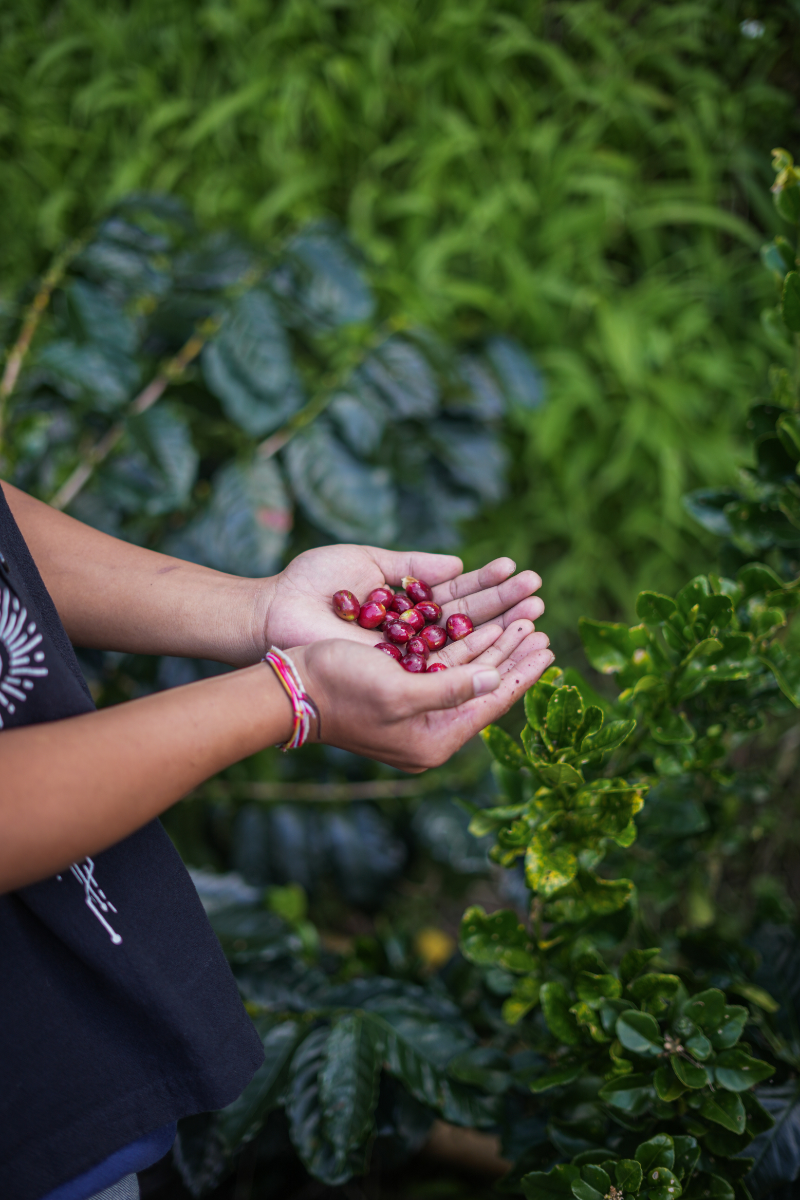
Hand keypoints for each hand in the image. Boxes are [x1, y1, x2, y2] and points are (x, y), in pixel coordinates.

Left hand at [257, 543, 543, 654]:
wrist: (275, 613)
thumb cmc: (313, 585)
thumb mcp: (369, 562)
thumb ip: (414, 566)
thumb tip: (459, 566)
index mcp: (407, 607)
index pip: (459, 598)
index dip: (491, 588)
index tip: (521, 573)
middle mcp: (412, 636)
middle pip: (470, 623)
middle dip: (506, 607)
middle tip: (540, 594)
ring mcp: (407, 658)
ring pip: (464, 646)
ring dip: (500, 630)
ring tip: (536, 613)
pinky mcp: (398, 678)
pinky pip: (443, 669)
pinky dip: (474, 658)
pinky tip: (503, 642)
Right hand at [288, 622, 553, 770]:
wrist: (289, 687)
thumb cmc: (341, 689)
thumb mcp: (399, 691)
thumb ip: (451, 689)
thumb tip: (494, 681)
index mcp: (433, 740)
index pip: (490, 704)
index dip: (521, 672)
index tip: (548, 647)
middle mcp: (429, 730)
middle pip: (483, 687)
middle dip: (512, 654)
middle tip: (541, 626)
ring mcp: (415, 712)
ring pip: (466, 673)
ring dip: (493, 645)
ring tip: (523, 620)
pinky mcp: (401, 691)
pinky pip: (445, 668)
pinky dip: (466, 646)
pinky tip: (483, 626)